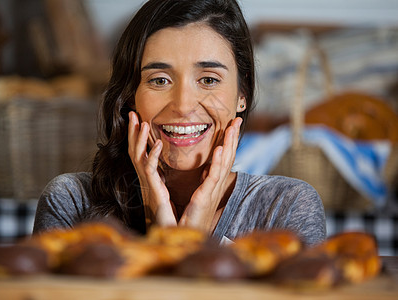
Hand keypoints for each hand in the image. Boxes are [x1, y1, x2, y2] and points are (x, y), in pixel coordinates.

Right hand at [127, 111, 176, 227]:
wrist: (169, 234)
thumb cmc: (169, 214)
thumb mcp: (165, 191)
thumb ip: (163, 178)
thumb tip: (165, 167)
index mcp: (150, 178)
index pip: (141, 152)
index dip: (137, 137)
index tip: (138, 120)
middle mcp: (145, 179)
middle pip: (135, 151)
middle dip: (133, 133)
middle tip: (132, 114)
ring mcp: (148, 184)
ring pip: (138, 157)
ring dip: (139, 139)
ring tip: (142, 123)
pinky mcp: (153, 191)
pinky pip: (150, 170)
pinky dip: (153, 156)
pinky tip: (158, 143)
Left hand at [178, 117, 242, 232]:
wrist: (188, 238)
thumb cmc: (192, 219)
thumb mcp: (200, 196)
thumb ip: (205, 181)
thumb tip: (208, 168)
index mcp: (213, 183)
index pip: (224, 157)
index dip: (229, 140)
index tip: (232, 124)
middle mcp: (216, 185)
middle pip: (228, 157)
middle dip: (232, 138)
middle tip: (237, 119)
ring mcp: (212, 191)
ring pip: (224, 164)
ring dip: (229, 145)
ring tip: (232, 128)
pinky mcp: (205, 198)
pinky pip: (213, 178)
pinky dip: (218, 163)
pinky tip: (221, 149)